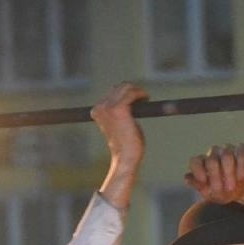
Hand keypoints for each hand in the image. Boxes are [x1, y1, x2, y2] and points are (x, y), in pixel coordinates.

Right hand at [92, 83, 147, 209]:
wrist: (125, 157)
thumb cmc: (125, 145)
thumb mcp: (119, 125)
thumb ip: (121, 112)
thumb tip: (131, 99)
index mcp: (97, 111)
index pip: (112, 92)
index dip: (126, 92)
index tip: (137, 98)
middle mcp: (100, 107)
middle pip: (119, 87)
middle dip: (133, 90)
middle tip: (143, 98)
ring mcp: (109, 107)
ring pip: (126, 87)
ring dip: (137, 91)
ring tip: (145, 98)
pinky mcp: (119, 109)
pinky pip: (132, 93)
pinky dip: (141, 94)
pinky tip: (146, 99)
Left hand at [185, 144, 243, 220]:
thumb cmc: (226, 192)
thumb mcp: (212, 194)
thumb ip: (199, 187)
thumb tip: (187, 179)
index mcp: (202, 164)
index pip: (195, 162)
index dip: (198, 171)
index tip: (204, 182)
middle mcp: (213, 154)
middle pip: (211, 161)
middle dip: (217, 178)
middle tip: (223, 190)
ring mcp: (227, 150)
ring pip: (226, 156)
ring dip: (229, 174)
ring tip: (232, 187)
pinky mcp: (241, 150)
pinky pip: (240, 155)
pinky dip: (241, 168)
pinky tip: (242, 179)